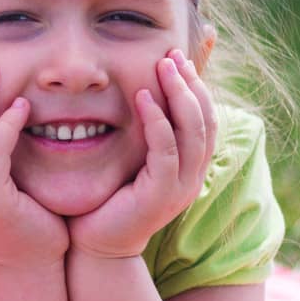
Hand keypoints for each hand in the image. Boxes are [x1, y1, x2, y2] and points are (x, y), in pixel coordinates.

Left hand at [69, 49, 217, 259]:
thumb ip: (140, 132)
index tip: (177, 57)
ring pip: (192, 132)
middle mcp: (192, 176)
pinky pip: (165, 151)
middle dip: (190, 83)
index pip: (205, 118)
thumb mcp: (129, 159)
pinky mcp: (160, 195)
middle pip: (204, 120)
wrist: (94, 245)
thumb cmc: (107, 199)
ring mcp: (180, 187)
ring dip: (178, 95)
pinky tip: (142, 97)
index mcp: (189, 167)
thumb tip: (140, 93)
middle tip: (171, 55)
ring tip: (162, 66)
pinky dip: (157, 121)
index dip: (195, 86)